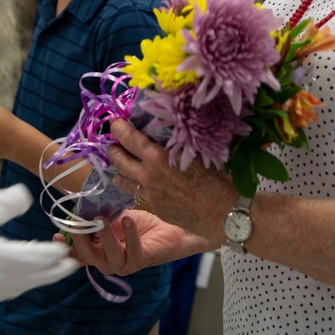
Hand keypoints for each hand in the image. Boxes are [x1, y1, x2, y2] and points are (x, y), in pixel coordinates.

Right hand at [0, 183, 79, 310]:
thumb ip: (3, 203)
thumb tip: (26, 197)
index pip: (35, 258)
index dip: (53, 254)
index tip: (68, 249)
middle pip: (32, 278)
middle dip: (54, 271)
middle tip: (72, 265)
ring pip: (18, 288)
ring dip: (37, 280)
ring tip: (50, 272)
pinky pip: (2, 294)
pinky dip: (17, 286)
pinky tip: (17, 281)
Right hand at [65, 210, 208, 274]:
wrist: (169, 227)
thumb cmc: (139, 223)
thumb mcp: (113, 216)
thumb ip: (96, 214)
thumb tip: (80, 205)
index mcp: (98, 251)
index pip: (77, 253)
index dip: (65, 246)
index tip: (56, 234)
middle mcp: (108, 261)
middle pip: (88, 257)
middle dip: (80, 240)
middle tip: (79, 222)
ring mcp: (124, 265)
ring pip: (108, 257)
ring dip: (103, 237)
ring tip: (101, 219)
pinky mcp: (141, 261)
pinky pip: (132, 251)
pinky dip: (129, 235)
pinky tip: (128, 220)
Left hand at [107, 116, 236, 239]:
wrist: (222, 212)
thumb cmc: (216, 178)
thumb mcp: (196, 152)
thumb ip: (178, 143)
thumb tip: (172, 131)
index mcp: (158, 157)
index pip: (130, 139)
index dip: (119, 129)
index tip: (113, 122)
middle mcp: (149, 176)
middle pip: (120, 162)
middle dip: (113, 151)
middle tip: (111, 145)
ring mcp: (151, 194)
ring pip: (126, 182)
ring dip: (120, 173)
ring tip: (118, 170)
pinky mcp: (157, 208)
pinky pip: (143, 195)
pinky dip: (140, 188)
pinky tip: (145, 186)